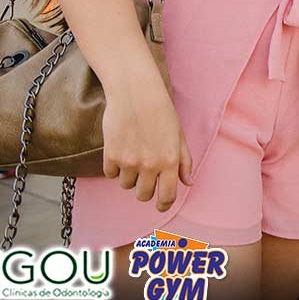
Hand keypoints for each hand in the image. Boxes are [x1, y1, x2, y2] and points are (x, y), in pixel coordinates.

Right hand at [101, 81, 193, 212]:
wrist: (136, 93)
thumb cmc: (161, 112)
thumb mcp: (179, 136)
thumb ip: (184, 162)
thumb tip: (188, 182)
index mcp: (170, 161)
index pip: (167, 196)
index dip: (163, 205)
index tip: (160, 205)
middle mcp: (150, 165)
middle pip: (143, 195)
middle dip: (145, 189)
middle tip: (145, 175)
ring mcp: (129, 162)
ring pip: (126, 185)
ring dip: (129, 176)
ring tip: (133, 154)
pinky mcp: (111, 156)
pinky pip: (110, 174)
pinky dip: (114, 167)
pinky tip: (121, 150)